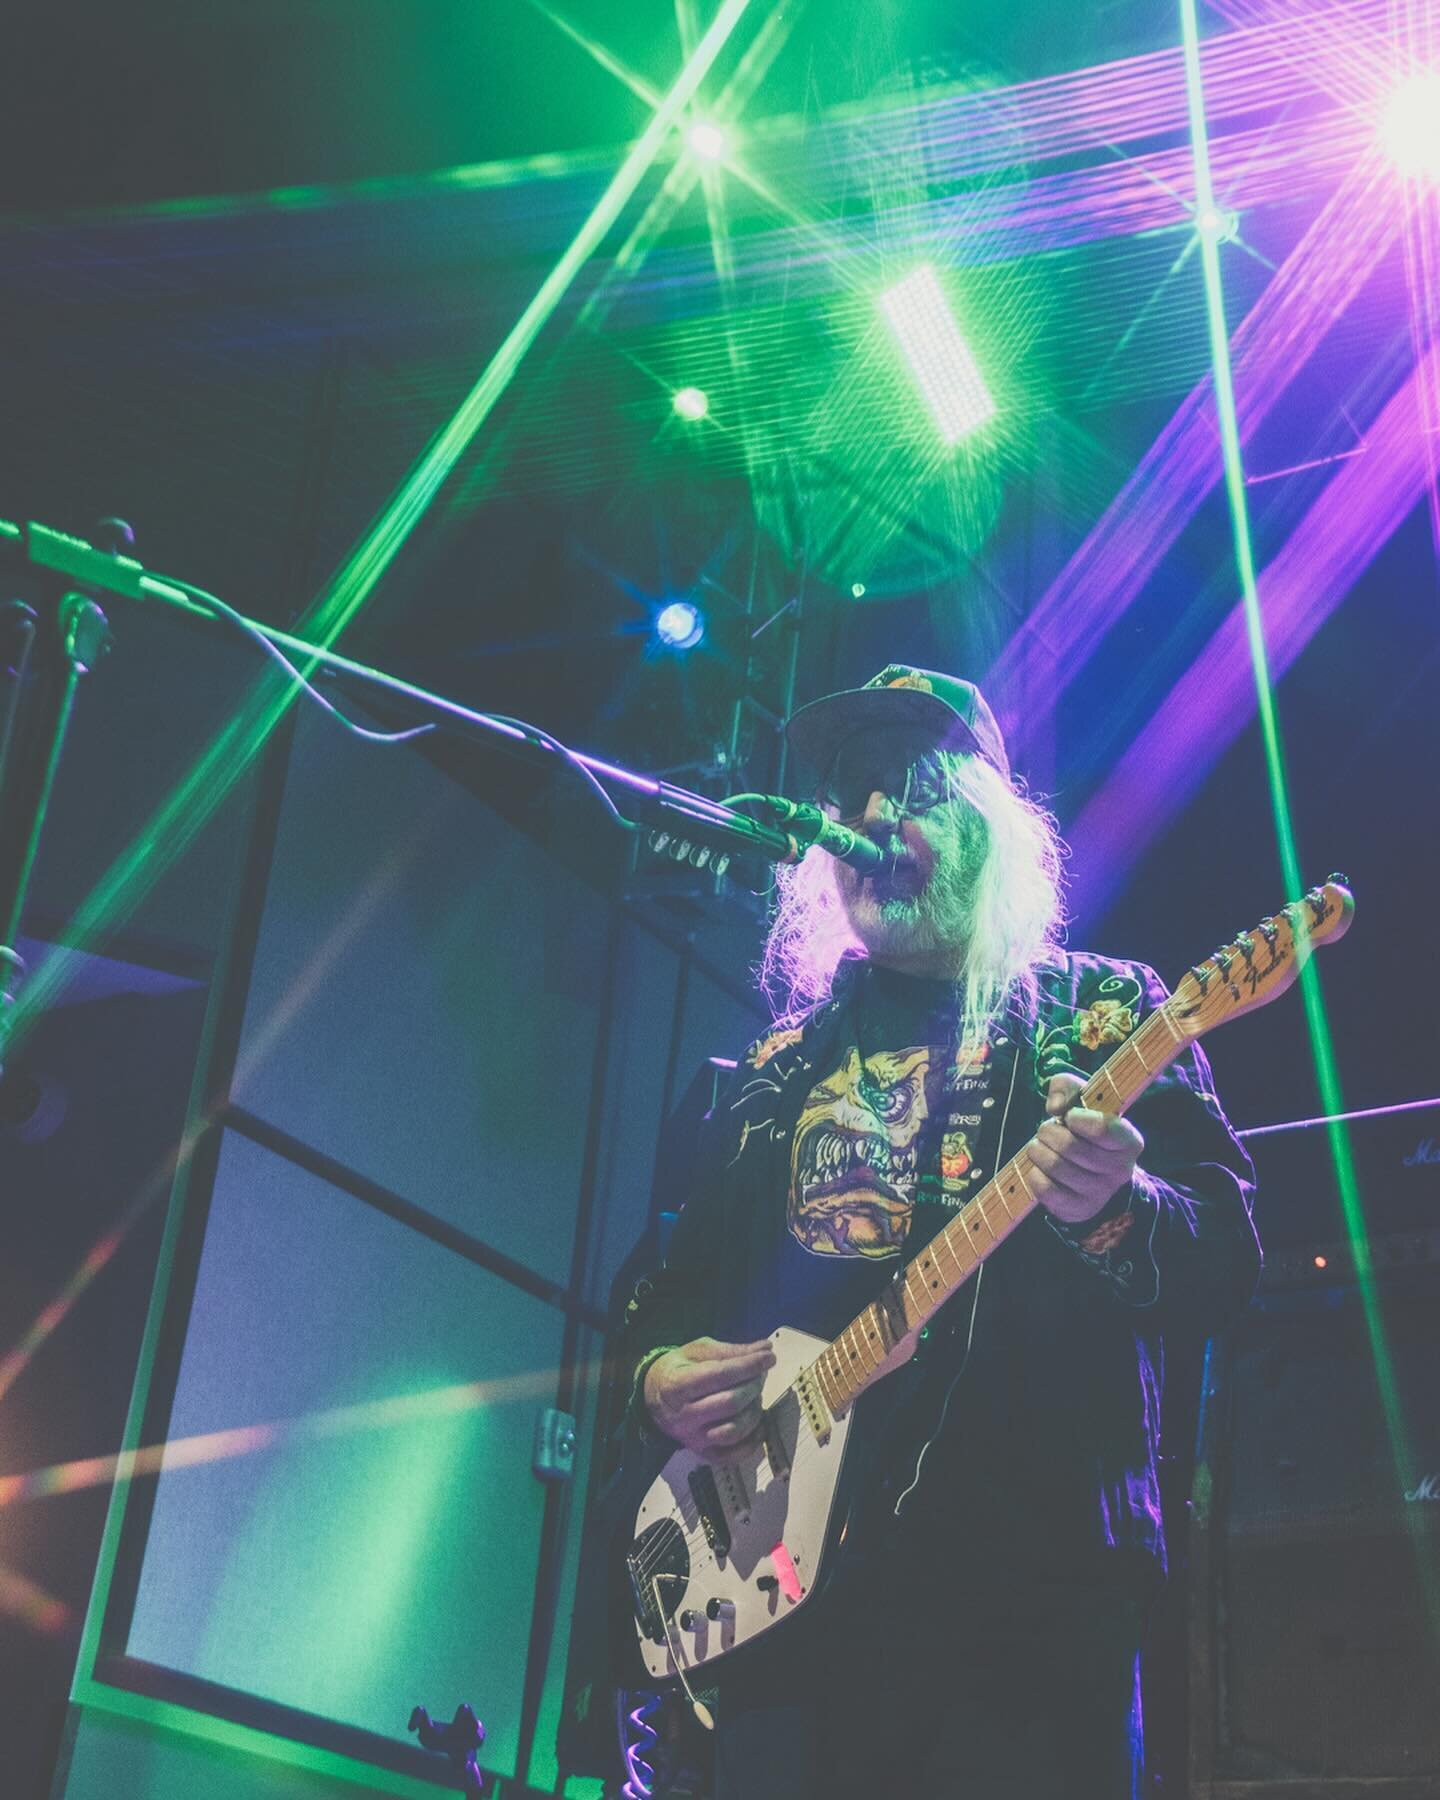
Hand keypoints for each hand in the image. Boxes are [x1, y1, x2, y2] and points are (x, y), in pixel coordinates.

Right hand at [643, 1336, 775, 1463]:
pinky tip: (758, 1424)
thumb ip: (731, 1351)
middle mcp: (683, 1416)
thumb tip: (765, 1348)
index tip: (769, 1357)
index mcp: (677, 1385)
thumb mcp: (698, 1351)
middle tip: (760, 1375)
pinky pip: (733, 1456)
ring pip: (734, 1431)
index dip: (748, 1366)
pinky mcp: (703, 1453)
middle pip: (730, 1404)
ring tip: (755, 1397)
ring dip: (754, 1412)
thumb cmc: (679, 1369)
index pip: (719, 1376)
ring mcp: (693, 1438)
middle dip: (753, 1386)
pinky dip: (752, 1442)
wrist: (653, 1397)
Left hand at [1030, 1074, 1143, 1224]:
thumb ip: (1067, 1086)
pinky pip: (1043, 1188)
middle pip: (1069, 1146)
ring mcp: (1099, 1193)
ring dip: (1037, 1150)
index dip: (1076, 1118)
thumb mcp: (1083, 1101)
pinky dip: (1034, 1173)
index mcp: (1128, 1141)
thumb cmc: (1086, 1131)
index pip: (1101, 1127)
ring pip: (1053, 1166)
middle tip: (1047, 1131)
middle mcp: (1119, 1170)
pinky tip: (1041, 1168)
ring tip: (1042, 1147)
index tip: (1070, 1116)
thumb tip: (1055, 1106)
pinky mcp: (1077, 1209)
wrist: (1094, 1177)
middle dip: (1048, 1132)